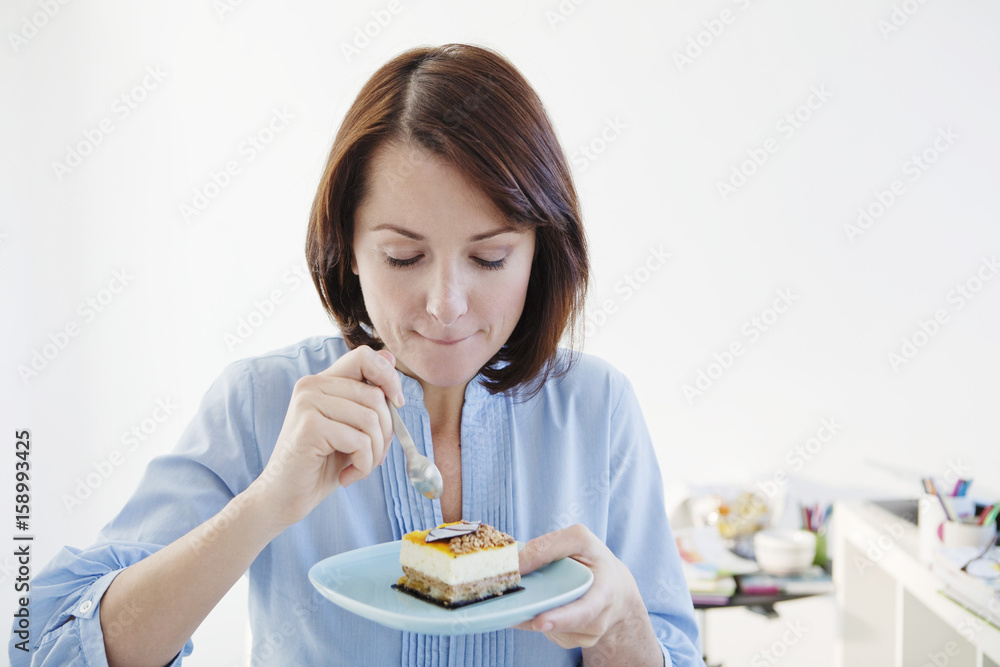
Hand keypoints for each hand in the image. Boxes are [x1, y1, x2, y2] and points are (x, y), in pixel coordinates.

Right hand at [247, 345, 404, 529]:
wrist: (282, 498)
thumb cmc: (320, 464)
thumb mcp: (351, 427)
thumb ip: (366, 397)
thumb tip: (391, 358)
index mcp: (322, 382)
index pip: (364, 356)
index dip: (389, 377)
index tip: (397, 404)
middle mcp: (311, 385)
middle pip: (375, 395)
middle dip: (386, 432)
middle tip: (374, 457)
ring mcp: (308, 403)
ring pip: (371, 419)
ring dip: (375, 452)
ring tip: (360, 468)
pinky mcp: (310, 426)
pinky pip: (360, 441)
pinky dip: (363, 465)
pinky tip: (348, 476)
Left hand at [514, 524, 659, 663]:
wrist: (616, 588)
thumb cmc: (596, 560)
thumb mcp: (580, 540)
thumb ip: (548, 546)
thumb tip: (516, 565)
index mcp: (604, 593)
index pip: (585, 610)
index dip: (562, 618)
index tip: (539, 622)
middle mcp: (598, 620)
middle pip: (562, 626)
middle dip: (536, 620)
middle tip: (512, 615)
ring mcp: (586, 635)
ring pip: (550, 630)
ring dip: (531, 616)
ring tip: (521, 600)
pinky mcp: (573, 640)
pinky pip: (548, 633)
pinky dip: (535, 619)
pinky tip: (538, 604)